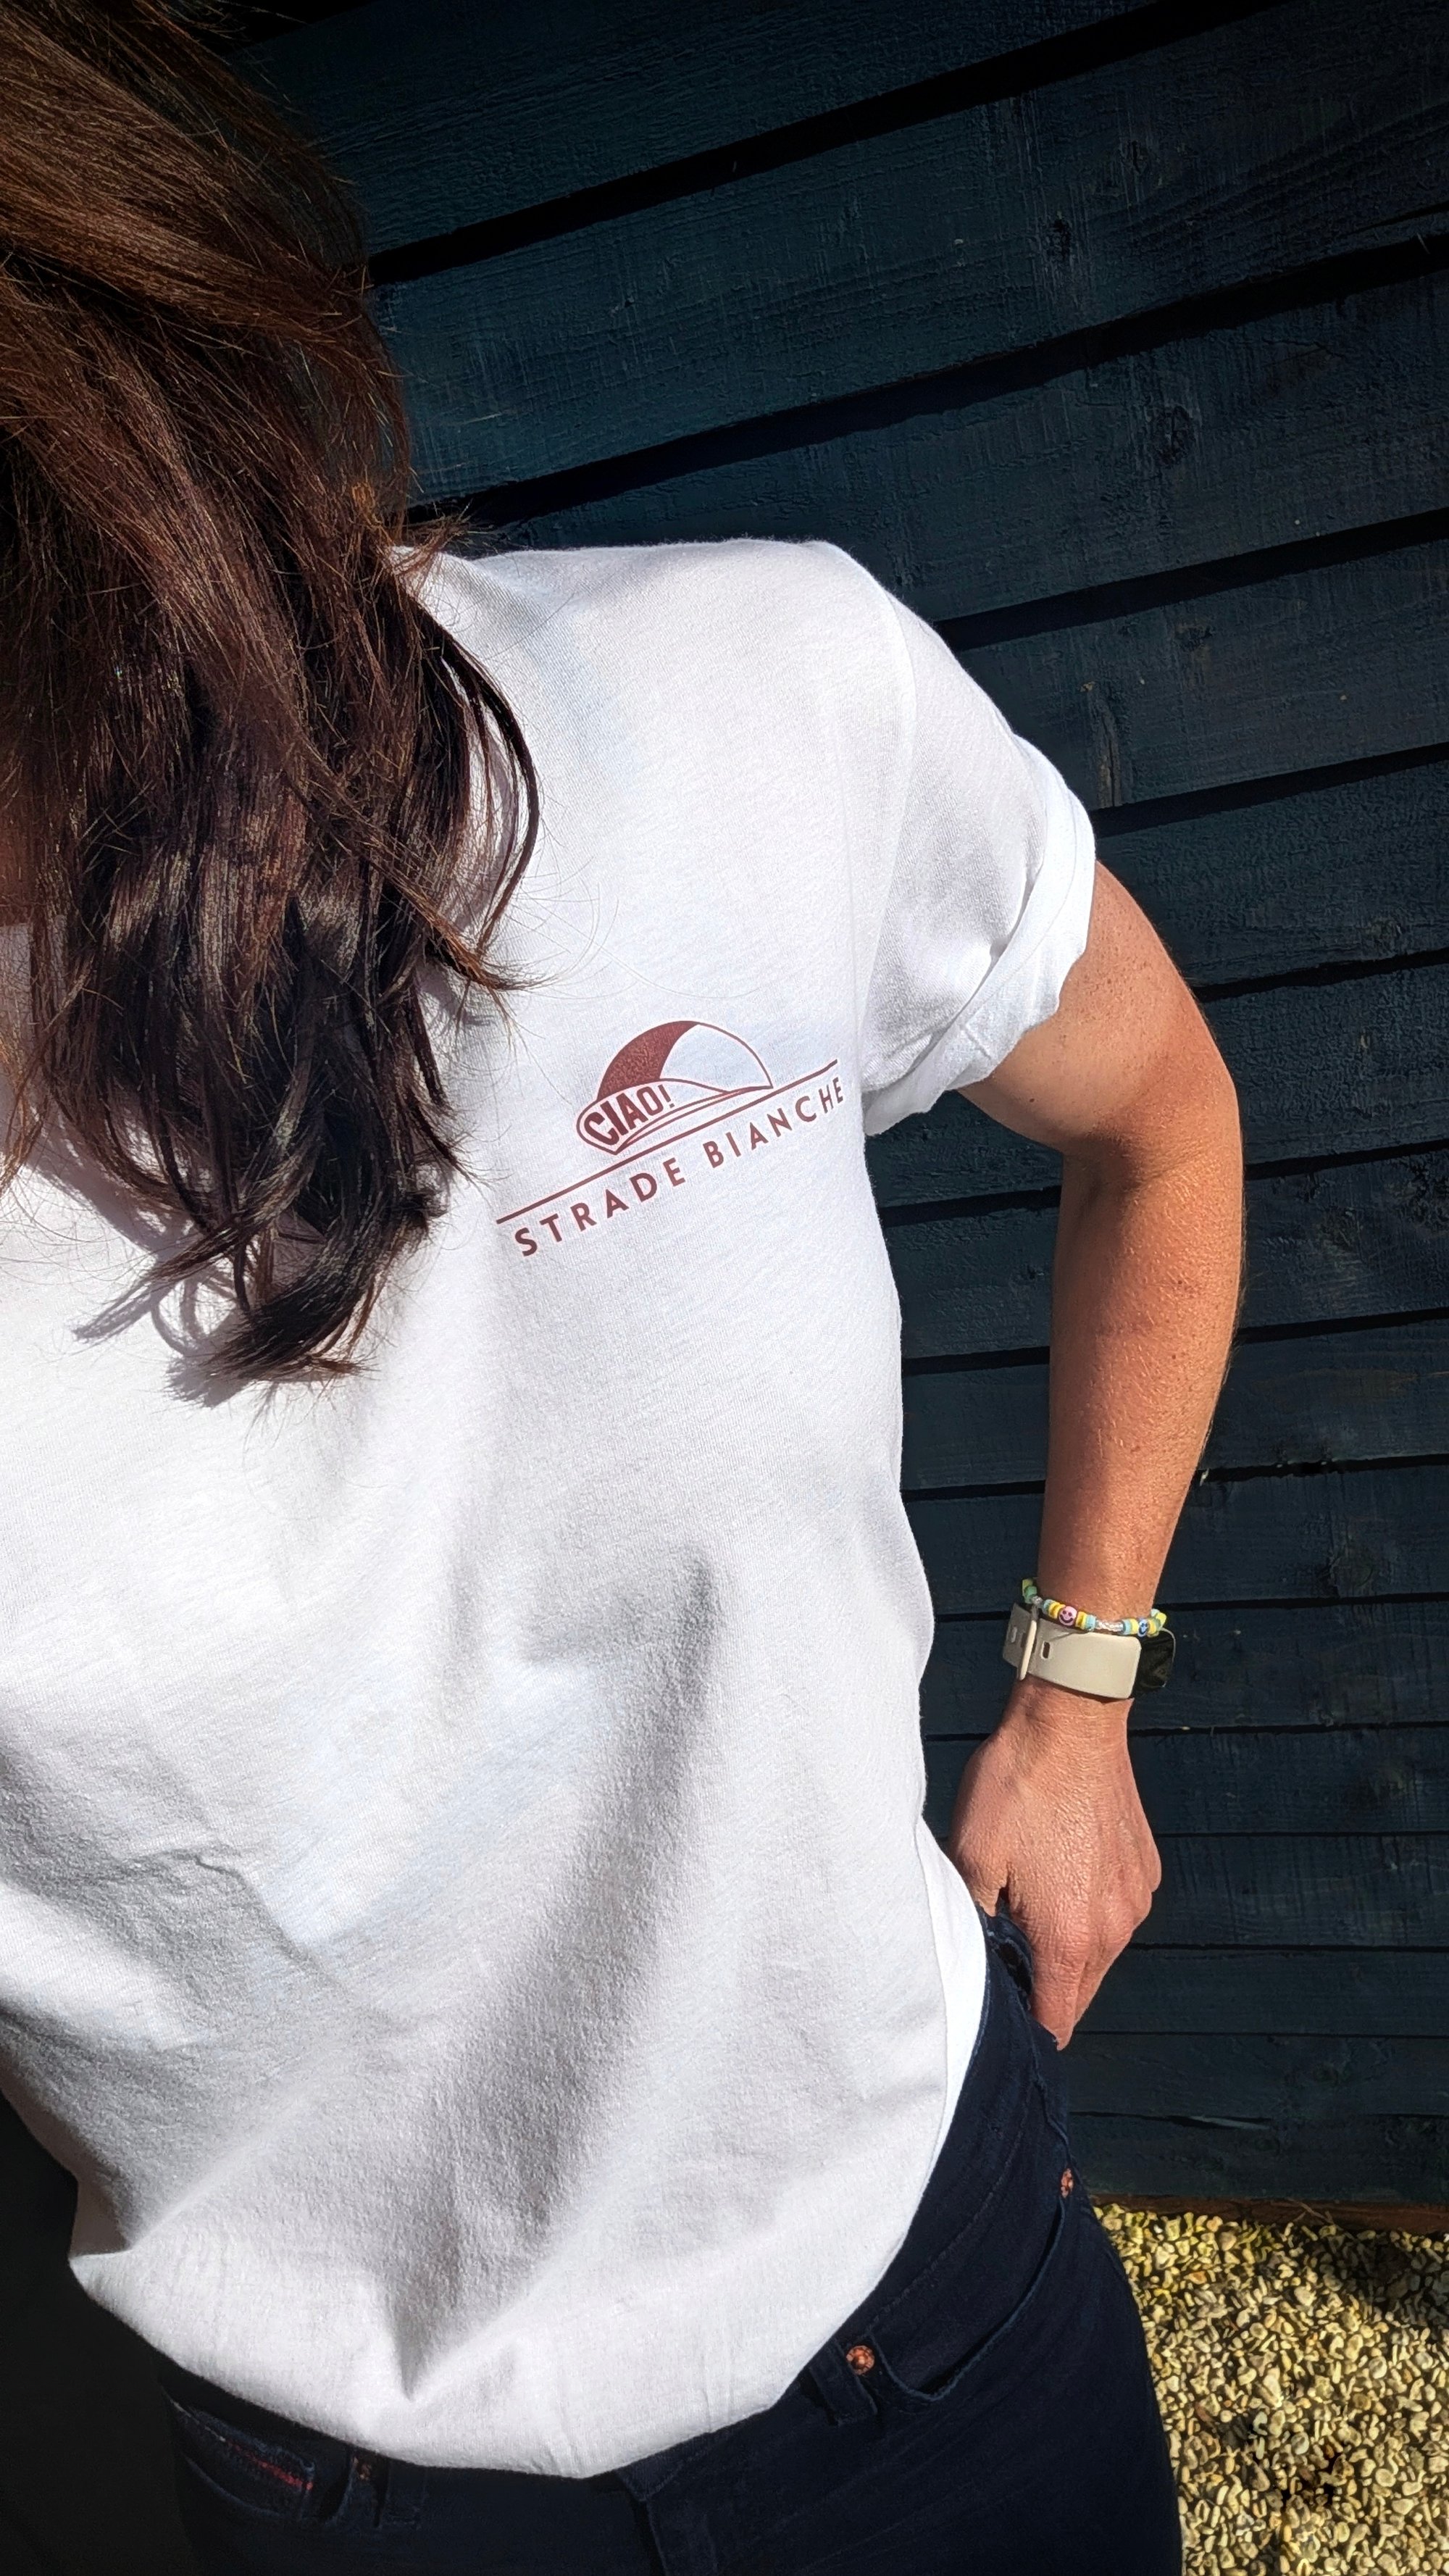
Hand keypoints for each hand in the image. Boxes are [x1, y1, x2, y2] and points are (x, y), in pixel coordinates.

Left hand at [945, 1678, 1160, 2046]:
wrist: (1072, 1721)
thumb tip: (974, 1963)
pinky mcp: (1145, 1870)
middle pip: (1080, 1994)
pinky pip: (1116, 1912)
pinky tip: (1061, 1873)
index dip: (1027, 2031)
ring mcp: (1136, 1899)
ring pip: (1100, 1954)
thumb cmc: (1017, 1786)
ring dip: (1068, 1948)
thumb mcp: (971, 1857)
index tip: (1002, 2021)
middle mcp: (1114, 1929)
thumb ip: (973, 1925)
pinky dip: (1091, 1910)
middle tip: (1004, 1961)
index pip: (1056, 2023)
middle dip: (1044, 1991)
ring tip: (1030, 1909)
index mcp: (1069, 1939)